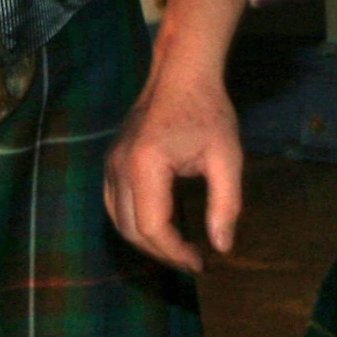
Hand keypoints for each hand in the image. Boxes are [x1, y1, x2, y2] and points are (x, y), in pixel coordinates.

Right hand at [104, 0, 254, 271]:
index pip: (152, 227)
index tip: (201, 263)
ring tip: (178, 250)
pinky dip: (133, 224)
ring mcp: (110, 165)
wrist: (182, 73)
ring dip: (146, 241)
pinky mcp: (111, 162)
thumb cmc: (208, 111)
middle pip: (131, 230)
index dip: (175, 253)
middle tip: (193, 260)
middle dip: (162, 252)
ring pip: (117, 221)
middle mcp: (119, 168)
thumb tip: (222, 247)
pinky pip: (114, 205)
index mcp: (145, 166)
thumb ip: (225, 203)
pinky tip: (160, 228)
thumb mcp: (227, 157)